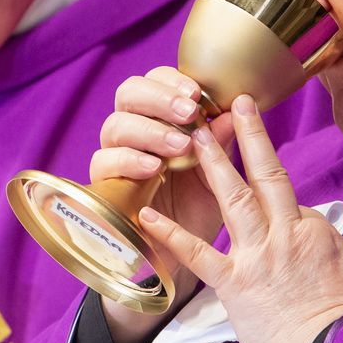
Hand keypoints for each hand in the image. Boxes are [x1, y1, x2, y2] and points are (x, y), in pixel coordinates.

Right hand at [91, 67, 235, 342]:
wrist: (180, 262)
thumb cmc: (202, 209)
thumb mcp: (220, 177)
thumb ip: (224, 143)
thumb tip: (239, 109)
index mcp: (163, 119)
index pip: (156, 81)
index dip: (172, 80)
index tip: (198, 93)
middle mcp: (135, 132)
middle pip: (128, 93)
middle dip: (158, 98)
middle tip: (188, 111)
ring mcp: (116, 157)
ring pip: (115, 126)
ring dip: (148, 130)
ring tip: (177, 144)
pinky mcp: (104, 186)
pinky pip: (103, 165)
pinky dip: (128, 161)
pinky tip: (153, 167)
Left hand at [138, 94, 342, 342]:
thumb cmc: (342, 317)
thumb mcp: (341, 267)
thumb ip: (317, 242)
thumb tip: (302, 230)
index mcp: (310, 230)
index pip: (288, 197)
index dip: (275, 189)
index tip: (265, 176)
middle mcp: (283, 234)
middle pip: (265, 175)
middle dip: (249, 135)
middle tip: (233, 104)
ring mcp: (257, 256)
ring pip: (234, 198)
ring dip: (213, 163)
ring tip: (195, 134)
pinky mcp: (234, 283)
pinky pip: (198, 253)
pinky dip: (171, 232)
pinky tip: (148, 213)